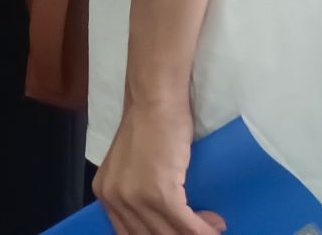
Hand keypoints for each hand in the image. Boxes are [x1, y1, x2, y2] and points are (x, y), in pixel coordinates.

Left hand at [92, 103, 222, 234]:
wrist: (155, 101)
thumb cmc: (150, 127)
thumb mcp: (131, 168)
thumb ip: (136, 195)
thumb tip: (162, 225)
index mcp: (105, 194)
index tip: (178, 234)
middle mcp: (114, 199)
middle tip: (200, 231)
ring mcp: (135, 198)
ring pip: (171, 234)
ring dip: (196, 234)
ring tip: (213, 228)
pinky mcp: (160, 193)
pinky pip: (187, 225)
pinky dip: (204, 229)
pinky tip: (215, 225)